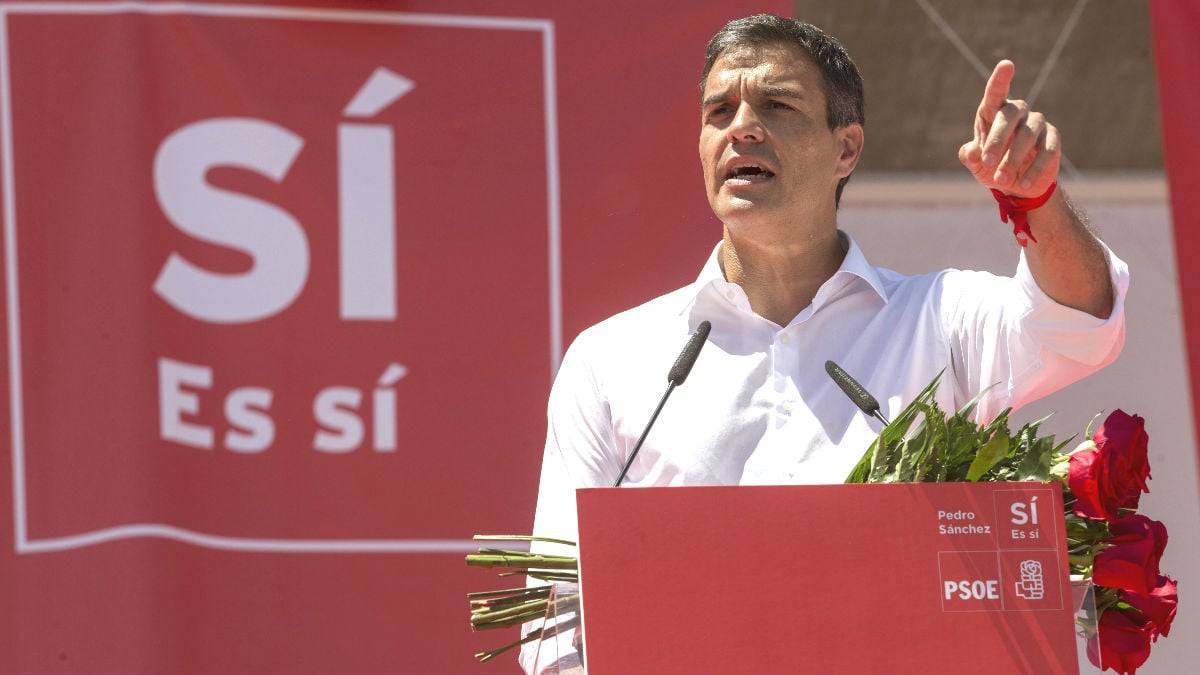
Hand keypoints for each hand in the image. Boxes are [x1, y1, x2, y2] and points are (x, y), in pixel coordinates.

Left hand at [959, 60, 1059, 197]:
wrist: (1016, 185)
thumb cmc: (991, 167)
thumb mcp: (976, 165)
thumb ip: (970, 156)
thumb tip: (972, 152)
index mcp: (993, 112)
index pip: (996, 92)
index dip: (1000, 79)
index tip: (1006, 65)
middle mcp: (1017, 112)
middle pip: (1010, 115)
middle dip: (997, 139)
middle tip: (987, 162)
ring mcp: (1037, 123)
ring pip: (1027, 134)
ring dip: (1013, 159)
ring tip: (1001, 179)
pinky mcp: (1053, 139)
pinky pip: (1046, 151)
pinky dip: (1034, 169)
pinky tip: (1022, 183)